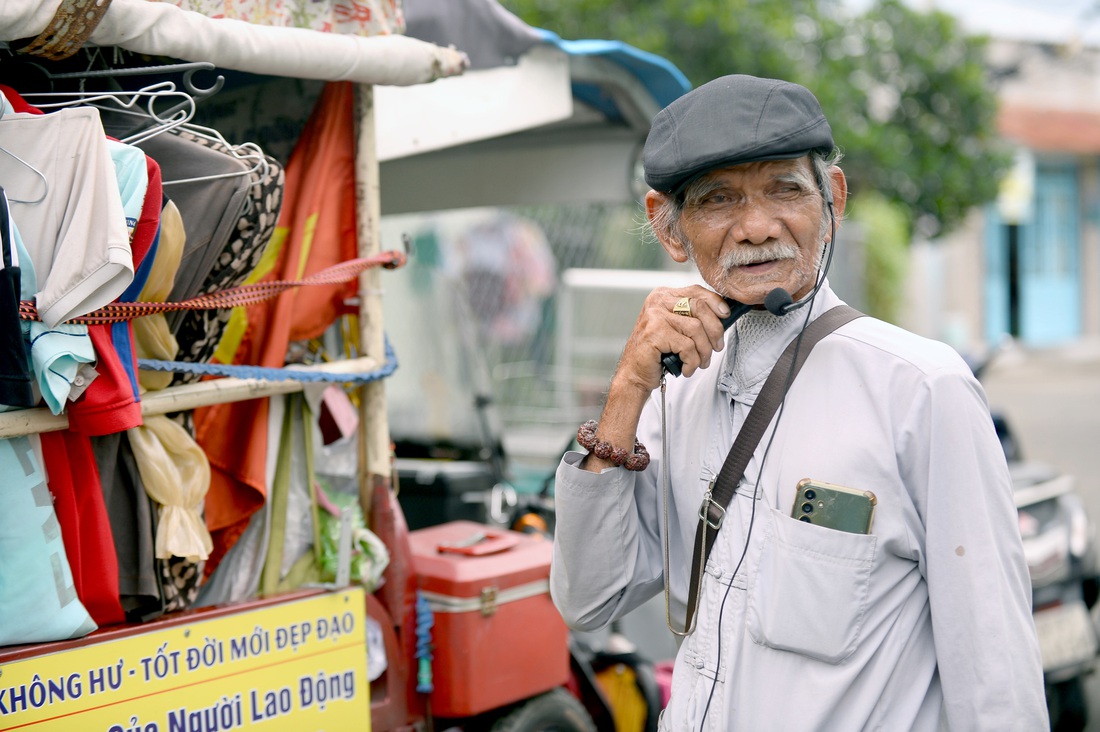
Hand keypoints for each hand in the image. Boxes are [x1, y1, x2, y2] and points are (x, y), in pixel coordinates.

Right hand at [579, 286, 730, 472]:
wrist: (634, 374)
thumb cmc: (657, 353)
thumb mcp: (675, 328)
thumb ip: (692, 316)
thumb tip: (723, 314)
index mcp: (663, 296)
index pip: (696, 291)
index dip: (715, 302)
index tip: (726, 315)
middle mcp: (657, 302)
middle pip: (700, 307)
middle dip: (714, 331)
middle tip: (716, 348)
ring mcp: (655, 316)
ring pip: (696, 329)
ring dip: (704, 351)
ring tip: (700, 362)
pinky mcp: (655, 333)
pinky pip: (687, 346)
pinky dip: (692, 362)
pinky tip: (686, 368)